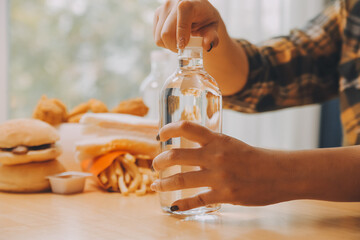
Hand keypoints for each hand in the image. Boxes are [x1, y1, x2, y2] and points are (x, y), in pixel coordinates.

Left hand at [151, 121, 289, 211]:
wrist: (281, 173)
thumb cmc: (257, 158)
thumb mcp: (233, 145)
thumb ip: (212, 146)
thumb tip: (192, 149)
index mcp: (218, 139)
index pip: (187, 127)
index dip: (168, 129)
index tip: (160, 135)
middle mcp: (215, 156)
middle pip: (176, 155)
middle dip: (160, 161)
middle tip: (155, 165)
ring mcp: (219, 177)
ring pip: (181, 179)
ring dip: (163, 183)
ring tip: (156, 184)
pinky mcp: (224, 195)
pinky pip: (196, 200)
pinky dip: (181, 205)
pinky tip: (173, 207)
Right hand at [153, 0, 220, 51]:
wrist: (198, 10)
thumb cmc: (206, 19)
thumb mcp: (213, 27)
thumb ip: (212, 36)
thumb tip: (207, 45)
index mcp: (190, 2)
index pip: (182, 18)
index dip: (181, 34)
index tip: (184, 45)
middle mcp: (174, 2)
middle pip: (166, 32)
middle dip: (174, 46)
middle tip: (183, 49)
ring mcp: (163, 7)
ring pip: (159, 36)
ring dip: (169, 45)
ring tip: (180, 42)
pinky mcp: (157, 14)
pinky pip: (156, 36)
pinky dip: (164, 41)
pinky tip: (174, 37)